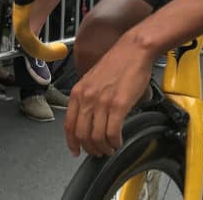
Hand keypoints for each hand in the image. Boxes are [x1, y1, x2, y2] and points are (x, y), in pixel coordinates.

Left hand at [65, 37, 153, 156]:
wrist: (133, 50)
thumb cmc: (117, 62)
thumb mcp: (92, 79)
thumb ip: (88, 97)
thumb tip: (89, 119)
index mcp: (78, 92)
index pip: (69, 124)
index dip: (71, 142)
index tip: (75, 150)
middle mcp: (87, 98)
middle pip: (81, 134)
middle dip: (90, 148)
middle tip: (98, 152)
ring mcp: (102, 102)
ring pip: (96, 136)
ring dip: (104, 147)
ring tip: (110, 148)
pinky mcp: (118, 105)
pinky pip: (112, 132)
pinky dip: (115, 141)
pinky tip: (118, 141)